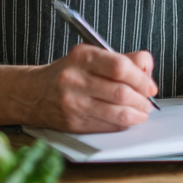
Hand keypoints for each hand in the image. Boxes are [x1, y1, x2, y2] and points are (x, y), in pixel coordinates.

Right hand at [0, 45, 157, 131]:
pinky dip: (123, 123)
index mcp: (82, 57)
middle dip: (142, 99)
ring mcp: (73, 104)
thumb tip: (147, 68)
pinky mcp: (74, 123)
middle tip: (148, 100)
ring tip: (142, 111)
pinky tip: (128, 118)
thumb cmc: (67, 73)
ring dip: (137, 114)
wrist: (33, 93)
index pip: (120, 67)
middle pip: (121, 92)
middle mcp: (76, 80)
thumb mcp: (90, 56)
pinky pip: (107, 125)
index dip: (141, 78)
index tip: (150, 85)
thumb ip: (121, 58)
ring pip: (117, 113)